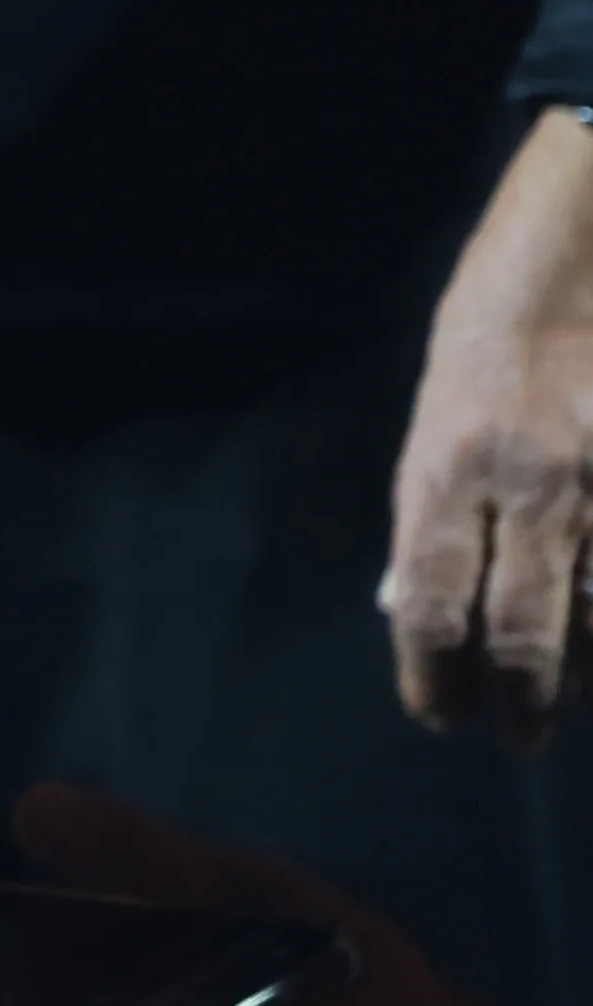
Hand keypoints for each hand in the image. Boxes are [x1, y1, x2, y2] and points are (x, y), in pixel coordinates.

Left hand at [384, 109, 592, 744]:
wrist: (573, 263)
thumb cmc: (487, 343)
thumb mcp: (434, 422)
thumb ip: (435, 516)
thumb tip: (428, 612)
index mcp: (447, 467)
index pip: (431, 604)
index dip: (432, 677)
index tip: (438, 716)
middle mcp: (527, 485)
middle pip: (522, 631)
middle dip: (520, 705)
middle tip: (518, 741)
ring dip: (586, 676)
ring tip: (573, 703)